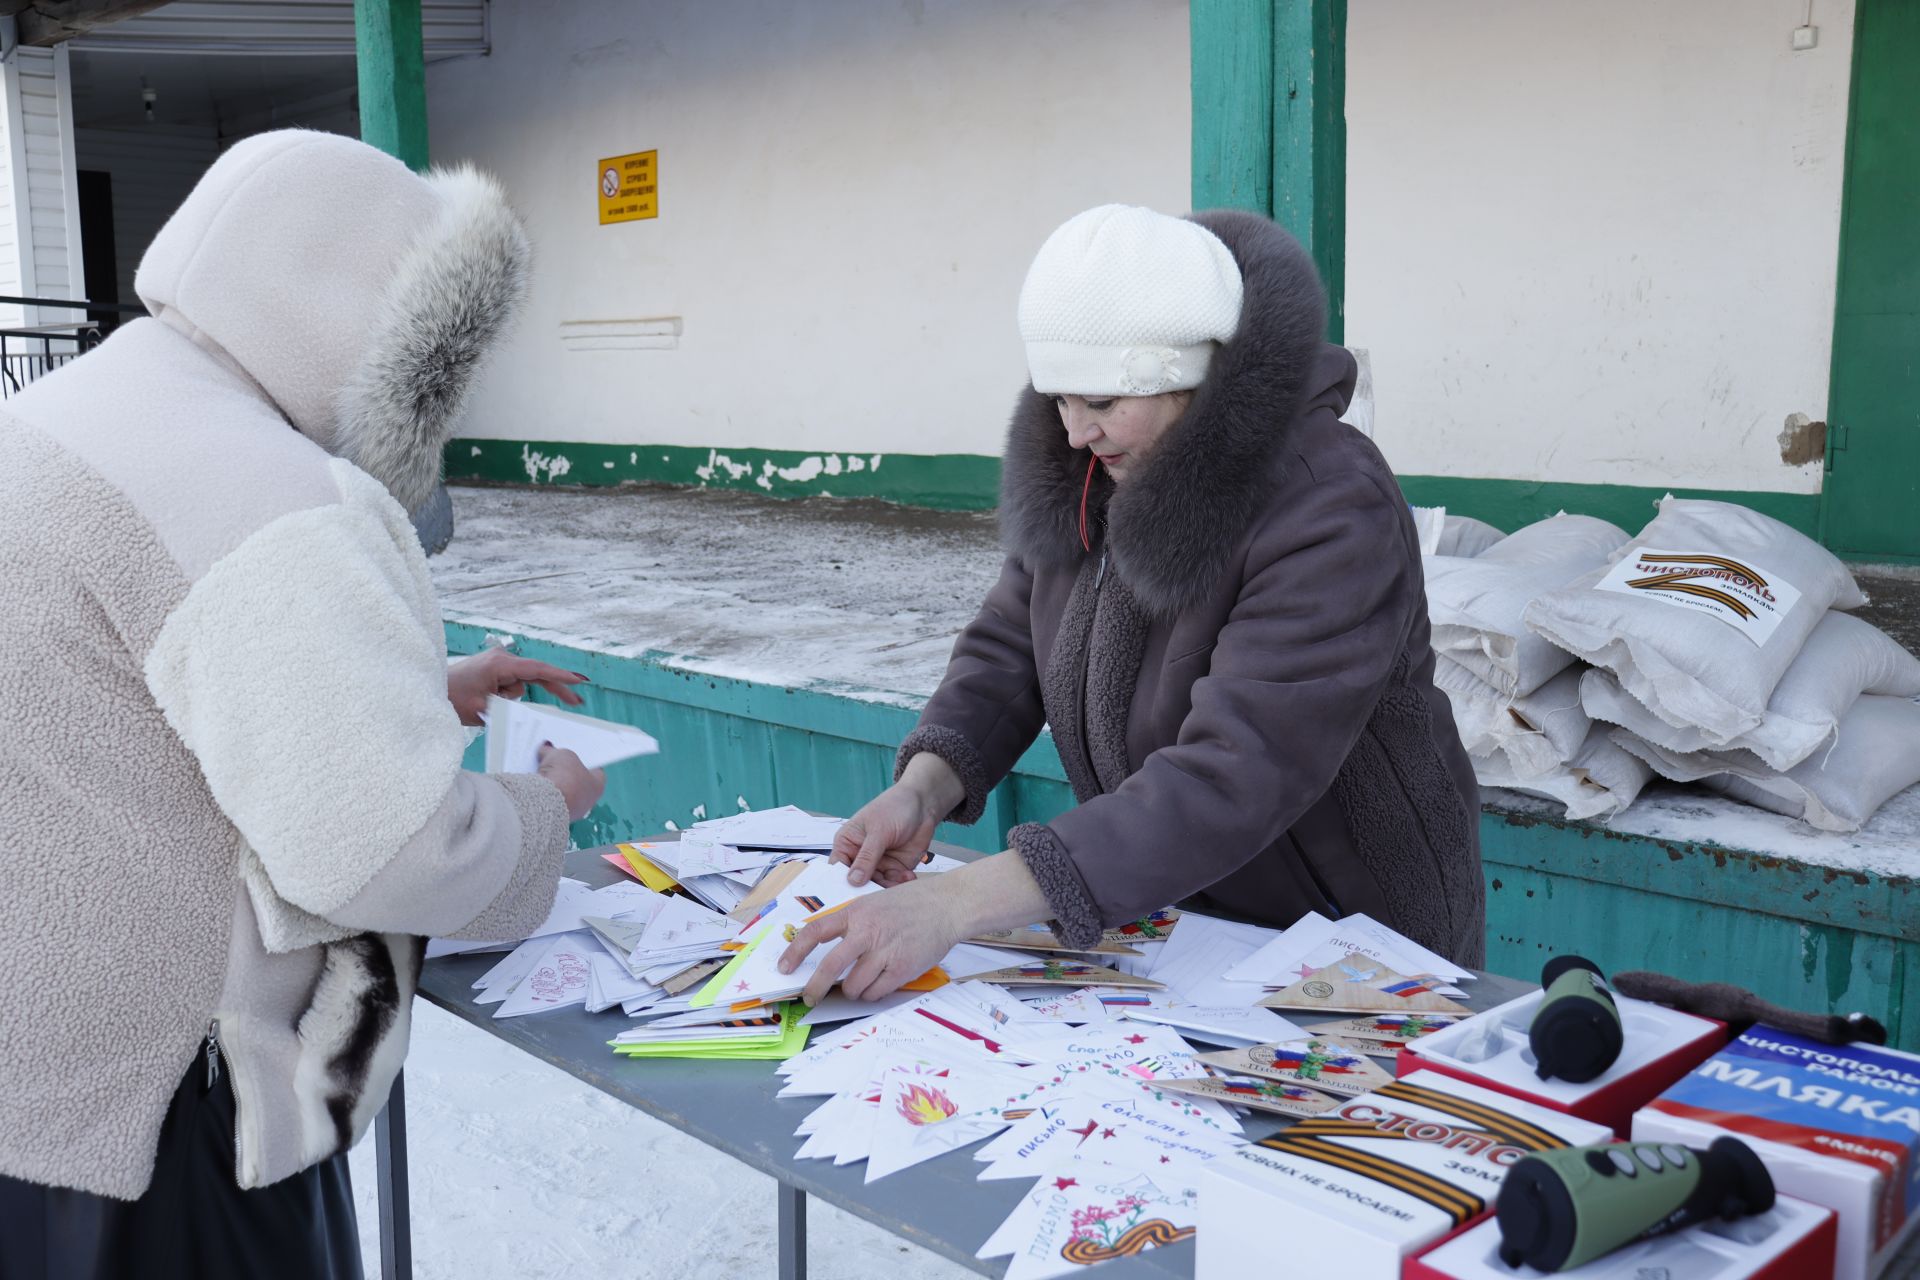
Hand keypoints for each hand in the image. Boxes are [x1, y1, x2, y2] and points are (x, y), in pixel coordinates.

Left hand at [447, 647, 587, 726]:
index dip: (560, 676)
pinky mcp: (494, 668)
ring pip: (520, 684)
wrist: (429, 689)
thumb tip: (528, 710)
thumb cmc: (451, 698)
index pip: (537, 670)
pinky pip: (511, 683)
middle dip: (555, 687)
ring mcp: (498, 662)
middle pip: (537, 674)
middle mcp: (501, 659)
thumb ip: (508, 708)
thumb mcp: (482, 709)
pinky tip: (490, 701)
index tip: (579, 681)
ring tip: (486, 704)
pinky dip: (508, 695)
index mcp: (499, 665)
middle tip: (577, 701)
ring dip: (511, 698)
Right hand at [537, 744, 604, 821]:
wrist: (546, 802)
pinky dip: (545, 796)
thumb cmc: (563, 777)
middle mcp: (588, 802)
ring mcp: (572, 812)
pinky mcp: (555, 818)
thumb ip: (555, 752)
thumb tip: (546, 749)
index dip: (583, 761)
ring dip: (555, 786)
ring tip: (541, 774)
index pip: (595, 771)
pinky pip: (551, 804)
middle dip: (567, 774)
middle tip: (555, 763)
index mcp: (598, 785)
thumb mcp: (560, 755)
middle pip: (579, 783)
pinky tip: (535, 788)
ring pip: (564, 795)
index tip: (574, 755)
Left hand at [778, 877, 964, 1003]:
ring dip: (852, 991)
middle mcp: (868, 932)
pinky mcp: (902, 968)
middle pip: (830, 967)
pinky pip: (876, 993)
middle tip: (810, 997)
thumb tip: (828, 948)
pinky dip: (872, 993)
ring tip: (860, 984)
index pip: (816, 932)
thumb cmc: (912, 903)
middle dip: (815, 987)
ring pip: (854, 986)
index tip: (784, 967)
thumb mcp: (874, 903)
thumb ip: (852, 923)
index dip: (795, 951)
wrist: (947, 905)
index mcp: (856, 912)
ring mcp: (885, 951)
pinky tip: (878, 984)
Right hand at [833, 754, 963, 886]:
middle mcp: (860, 857)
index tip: (845, 898)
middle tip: (874, 900)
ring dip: (886, 888)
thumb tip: (853, 881)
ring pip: (876, 886)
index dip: (839, 884)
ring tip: (897, 883)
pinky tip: (908, 876)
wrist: (923, 805)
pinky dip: (900, 884)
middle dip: (865, 891)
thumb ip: (866, 857)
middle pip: (857, 882)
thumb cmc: (893, 808)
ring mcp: (878, 864)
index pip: (837, 869)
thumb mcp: (878, 832)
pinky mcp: (895, 868)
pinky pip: (893, 883)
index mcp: (847, 844)